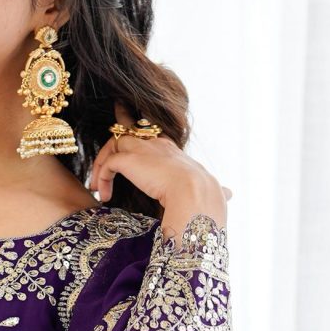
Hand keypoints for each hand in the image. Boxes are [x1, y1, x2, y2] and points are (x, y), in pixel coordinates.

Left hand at [88, 127, 229, 236]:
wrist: (195, 195)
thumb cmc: (204, 197)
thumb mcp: (208, 190)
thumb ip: (216, 191)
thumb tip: (231, 194)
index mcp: (172, 150)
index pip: (151, 135)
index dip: (137, 135)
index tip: (127, 135)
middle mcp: (156, 144)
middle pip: (127, 133)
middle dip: (112, 144)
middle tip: (99, 164)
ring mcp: (142, 149)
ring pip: (113, 145)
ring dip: (101, 166)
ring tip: (99, 188)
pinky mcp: (130, 160)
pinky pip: (108, 163)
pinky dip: (102, 177)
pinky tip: (104, 195)